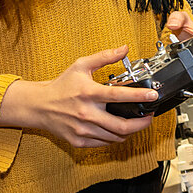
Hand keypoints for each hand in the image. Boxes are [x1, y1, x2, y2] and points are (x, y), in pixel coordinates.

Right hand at [0, 44, 155, 147]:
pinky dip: (115, 138)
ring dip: (130, 131)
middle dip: (142, 123)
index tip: (153, 96)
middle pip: (122, 125)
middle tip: (149, 116)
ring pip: (115, 137)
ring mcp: (82, 130)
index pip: (119, 96)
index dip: (139, 96)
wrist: (39, 106)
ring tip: (136, 123)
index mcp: (89, 94)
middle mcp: (86, 114)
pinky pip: (104, 144)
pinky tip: (118, 130)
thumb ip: (104, 56)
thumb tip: (124, 48)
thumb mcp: (81, 66)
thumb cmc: (61, 86)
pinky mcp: (79, 141)